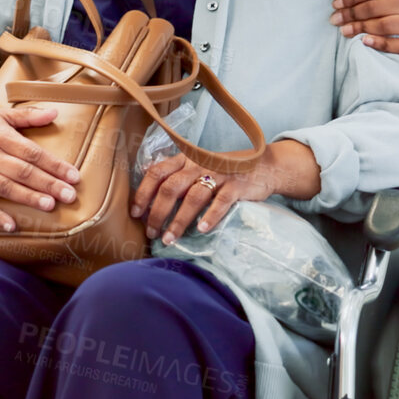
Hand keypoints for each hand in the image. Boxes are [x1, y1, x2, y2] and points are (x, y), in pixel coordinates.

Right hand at [0, 107, 79, 231]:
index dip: (55, 165)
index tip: (74, 176)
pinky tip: (11, 225)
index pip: (33, 152)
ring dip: (28, 197)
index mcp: (0, 136)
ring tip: (50, 205)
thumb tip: (54, 112)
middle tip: (70, 195)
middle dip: (48, 183)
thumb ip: (27, 116)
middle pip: (23, 171)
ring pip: (5, 187)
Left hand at [132, 154, 270, 244]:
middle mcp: (198, 164)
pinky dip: (210, 216)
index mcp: (185, 159)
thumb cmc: (224, 172)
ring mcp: (218, 174)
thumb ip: (177, 178)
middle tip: (152, 233)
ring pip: (193, 197)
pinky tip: (202, 230)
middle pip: (171, 188)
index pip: (157, 173)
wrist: (263, 166)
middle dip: (157, 213)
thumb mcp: (198, 168)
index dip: (143, 193)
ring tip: (170, 239)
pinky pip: (221, 201)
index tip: (135, 213)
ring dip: (179, 221)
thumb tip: (151, 203)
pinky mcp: (237, 185)